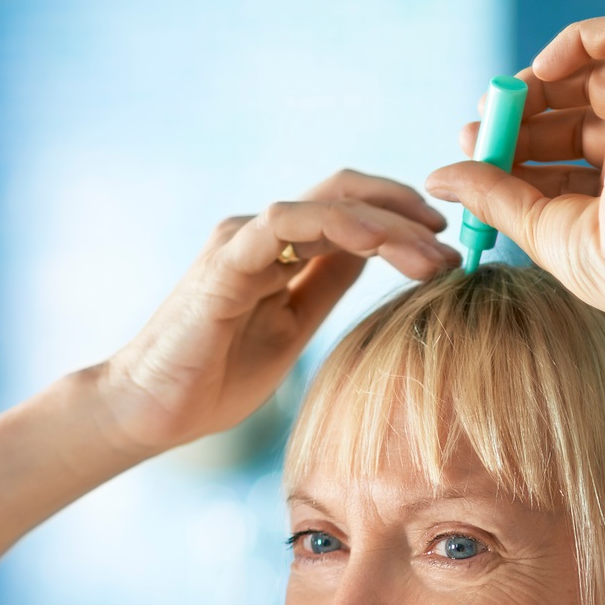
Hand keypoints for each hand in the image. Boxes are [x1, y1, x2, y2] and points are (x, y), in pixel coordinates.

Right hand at [97, 171, 456, 455]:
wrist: (152, 411)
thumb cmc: (215, 378)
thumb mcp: (292, 328)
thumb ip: (325, 285)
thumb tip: (377, 256)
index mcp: (277, 249)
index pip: (348, 207)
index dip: (399, 214)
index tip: (446, 243)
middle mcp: (259, 232)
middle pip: (345, 193)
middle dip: (406, 210)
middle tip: (452, 241)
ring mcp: (241, 240)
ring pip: (327, 204)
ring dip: (387, 222)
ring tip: (431, 252)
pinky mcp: (225, 260)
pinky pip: (287, 223)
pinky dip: (339, 225)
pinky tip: (380, 245)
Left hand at [424, 15, 604, 323]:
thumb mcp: (537, 228)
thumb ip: (490, 196)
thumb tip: (438, 176)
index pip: (558, 159)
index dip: (511, 148)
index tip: (470, 149)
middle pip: (569, 115)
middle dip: (517, 115)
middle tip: (477, 124)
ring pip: (591, 74)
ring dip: (537, 81)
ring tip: (505, 97)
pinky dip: (578, 39)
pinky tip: (544, 67)